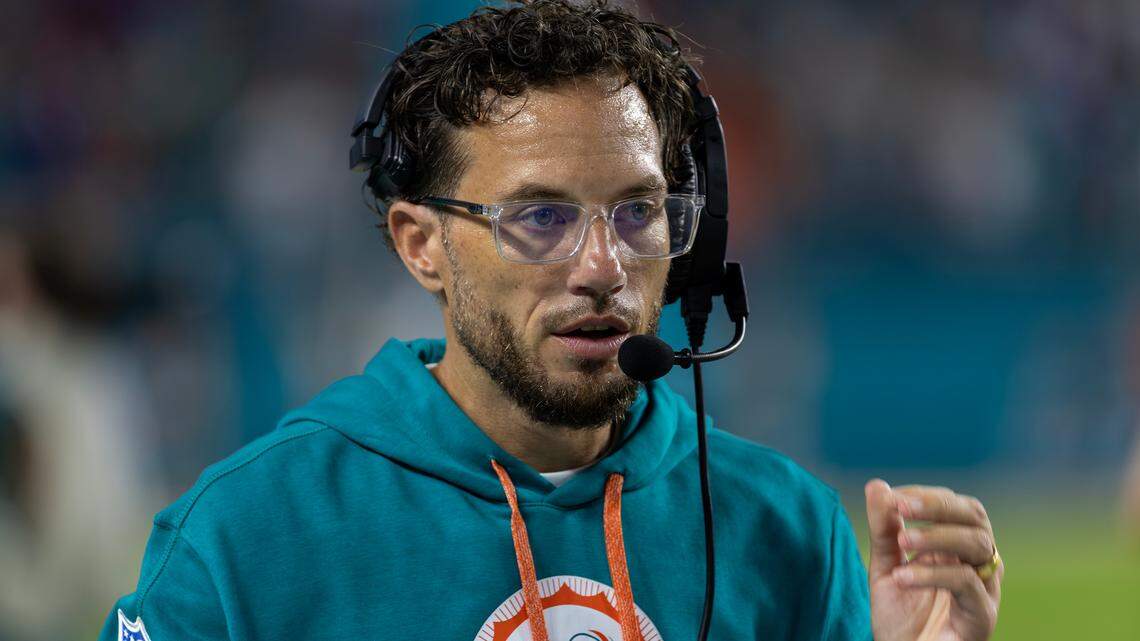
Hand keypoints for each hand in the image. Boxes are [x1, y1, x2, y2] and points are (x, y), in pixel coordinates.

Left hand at [864, 480, 1001, 640]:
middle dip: (938, 505)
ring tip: (902, 542)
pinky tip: (902, 578)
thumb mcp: (885, 567)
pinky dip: (932, 574)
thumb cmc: (901, 618)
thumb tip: (876, 484)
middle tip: (901, 505)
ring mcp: (985, 589)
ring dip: (937, 536)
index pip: (957, 506)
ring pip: (978, 544)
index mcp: (958, 548)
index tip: (893, 497)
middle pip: (976, 517)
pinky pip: (967, 583)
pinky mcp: (982, 616)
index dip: (926, 496)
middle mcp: (977, 564)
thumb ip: (883, 529)